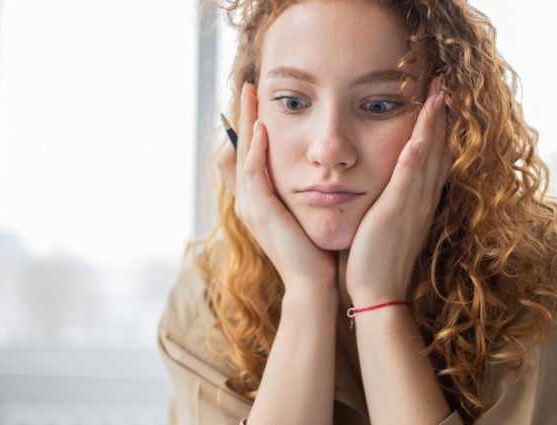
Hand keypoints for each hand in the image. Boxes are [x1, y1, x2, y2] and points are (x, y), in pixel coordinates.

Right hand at [217, 83, 337, 292]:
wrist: (314, 285)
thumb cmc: (315, 253)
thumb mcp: (306, 215)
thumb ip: (303, 194)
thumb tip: (317, 175)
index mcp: (258, 201)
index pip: (248, 154)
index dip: (249, 126)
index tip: (259, 99)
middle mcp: (248, 201)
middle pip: (239, 148)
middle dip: (243, 116)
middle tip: (248, 85)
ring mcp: (251, 207)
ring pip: (243, 154)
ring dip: (246, 123)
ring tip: (251, 95)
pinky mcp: (261, 212)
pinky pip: (254, 172)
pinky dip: (256, 149)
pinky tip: (261, 128)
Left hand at [345, 76, 450, 306]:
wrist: (378, 294)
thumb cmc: (375, 261)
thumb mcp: (385, 223)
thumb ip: (387, 200)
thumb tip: (378, 181)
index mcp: (418, 200)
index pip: (431, 156)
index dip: (436, 126)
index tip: (436, 98)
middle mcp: (421, 199)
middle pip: (437, 148)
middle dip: (440, 115)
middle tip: (442, 82)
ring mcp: (412, 205)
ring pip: (428, 157)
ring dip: (433, 124)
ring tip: (437, 92)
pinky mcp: (396, 214)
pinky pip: (409, 181)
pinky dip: (415, 158)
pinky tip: (419, 136)